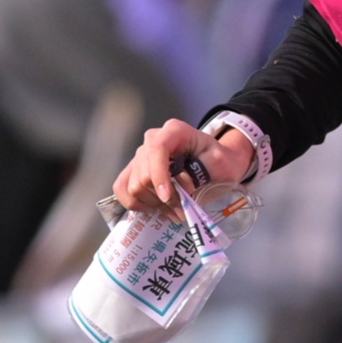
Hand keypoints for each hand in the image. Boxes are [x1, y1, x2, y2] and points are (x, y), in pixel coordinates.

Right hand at [112, 119, 254, 213]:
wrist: (215, 161)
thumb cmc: (219, 160)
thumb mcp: (219, 164)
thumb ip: (201, 173)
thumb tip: (182, 188)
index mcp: (174, 131)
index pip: (157, 150)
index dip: (159, 176)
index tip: (167, 197)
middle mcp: (152, 139)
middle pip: (143, 174)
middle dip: (162, 198)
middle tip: (182, 210)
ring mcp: (140, 154)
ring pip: (133, 186)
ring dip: (153, 204)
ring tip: (173, 210)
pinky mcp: (133, 169)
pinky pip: (122, 188)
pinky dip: (135, 204)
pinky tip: (154, 208)